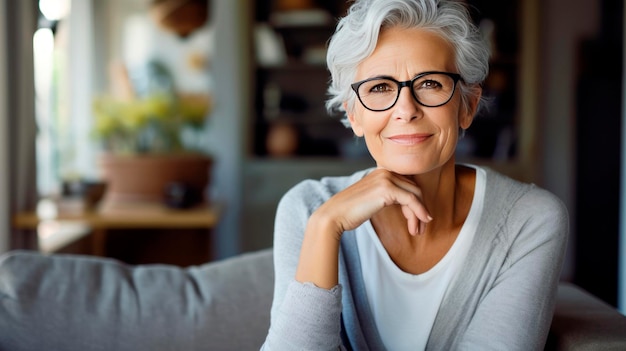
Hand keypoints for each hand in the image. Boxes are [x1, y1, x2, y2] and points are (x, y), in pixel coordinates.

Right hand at [314, 168, 432, 236]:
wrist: (334, 215)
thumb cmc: (350, 211)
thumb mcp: (372, 199)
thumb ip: (387, 196)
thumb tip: (408, 206)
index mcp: (381, 171)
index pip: (407, 184)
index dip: (415, 203)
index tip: (417, 220)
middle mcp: (385, 171)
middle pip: (414, 189)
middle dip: (420, 209)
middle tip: (420, 228)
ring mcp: (386, 178)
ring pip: (415, 195)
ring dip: (420, 214)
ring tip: (418, 231)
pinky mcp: (387, 189)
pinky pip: (411, 200)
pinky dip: (419, 212)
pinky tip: (420, 224)